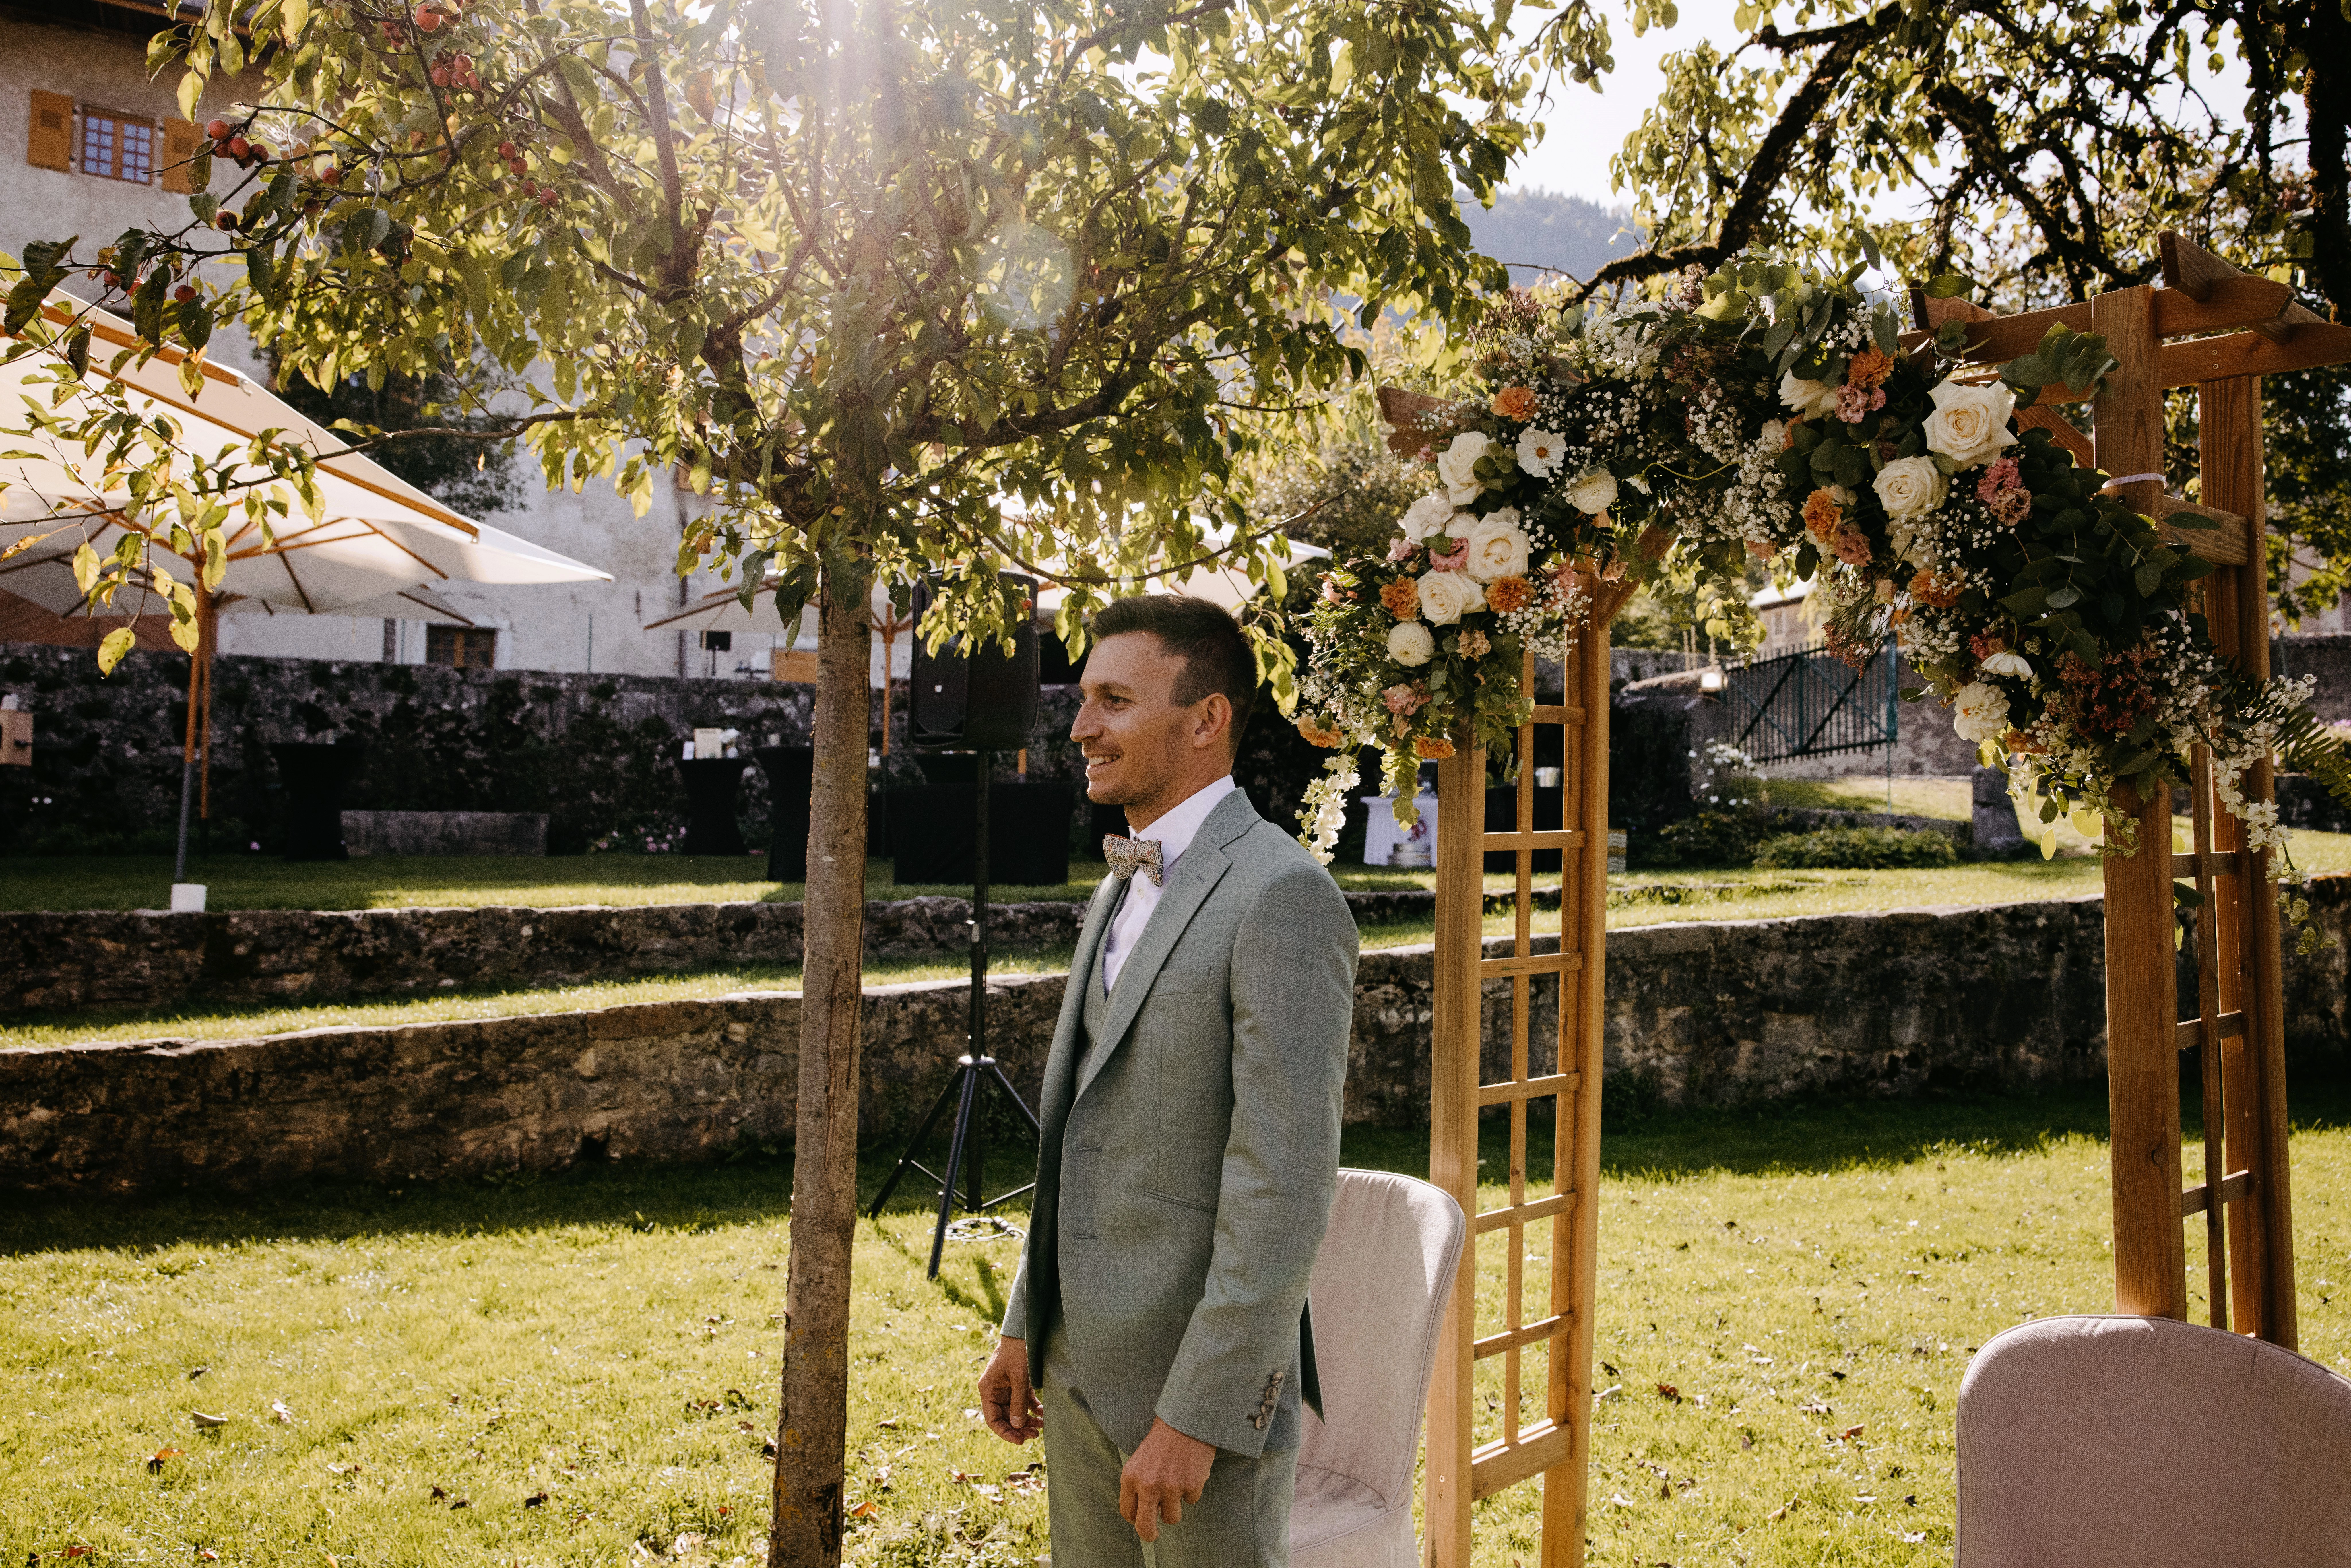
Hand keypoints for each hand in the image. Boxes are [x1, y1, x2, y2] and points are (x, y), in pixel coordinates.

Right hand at [978, 1336, 1042, 1444]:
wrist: (1025, 1331)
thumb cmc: (1018, 1351)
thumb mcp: (1019, 1377)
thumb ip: (1017, 1402)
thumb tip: (1017, 1426)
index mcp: (988, 1389)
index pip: (992, 1419)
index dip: (1005, 1432)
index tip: (1020, 1441)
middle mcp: (995, 1391)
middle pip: (1005, 1417)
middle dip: (1019, 1428)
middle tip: (1035, 1434)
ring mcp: (1006, 1388)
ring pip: (1015, 1412)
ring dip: (1027, 1421)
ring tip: (1041, 1426)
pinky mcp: (1018, 1384)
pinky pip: (1024, 1403)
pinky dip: (1033, 1410)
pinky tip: (1043, 1415)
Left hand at [1119, 1417, 1215, 1541]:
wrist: (1186, 1419)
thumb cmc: (1162, 1441)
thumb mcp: (1140, 1461)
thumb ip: (1138, 1486)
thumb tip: (1144, 1515)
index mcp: (1130, 1477)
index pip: (1127, 1513)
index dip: (1135, 1519)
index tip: (1142, 1519)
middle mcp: (1148, 1485)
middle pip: (1145, 1527)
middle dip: (1149, 1535)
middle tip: (1154, 1536)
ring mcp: (1171, 1487)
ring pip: (1172, 1518)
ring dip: (1175, 1506)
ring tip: (1178, 1484)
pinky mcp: (1191, 1485)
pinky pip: (1191, 1500)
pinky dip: (1192, 1489)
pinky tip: (1190, 1469)